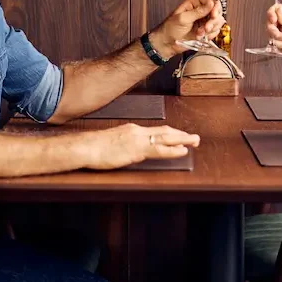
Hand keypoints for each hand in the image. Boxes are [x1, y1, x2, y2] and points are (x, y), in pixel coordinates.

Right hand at [86, 124, 200, 169]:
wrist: (86, 147)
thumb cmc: (94, 147)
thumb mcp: (113, 142)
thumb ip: (126, 144)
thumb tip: (132, 150)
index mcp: (132, 130)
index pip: (156, 130)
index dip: (171, 132)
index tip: (181, 135)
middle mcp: (138, 132)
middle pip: (165, 131)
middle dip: (181, 134)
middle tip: (195, 138)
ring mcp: (138, 140)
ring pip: (166, 138)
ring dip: (182, 140)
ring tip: (194, 142)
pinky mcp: (136, 150)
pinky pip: (159, 150)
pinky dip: (172, 150)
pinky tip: (182, 151)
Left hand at [150, 0, 223, 57]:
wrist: (167, 43)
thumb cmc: (170, 29)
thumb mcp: (183, 18)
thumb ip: (198, 11)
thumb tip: (210, 3)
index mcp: (194, 3)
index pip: (211, 0)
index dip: (215, 8)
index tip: (213, 15)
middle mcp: (200, 10)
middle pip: (216, 11)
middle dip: (212, 21)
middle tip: (206, 27)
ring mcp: (203, 20)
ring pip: (217, 22)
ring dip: (210, 29)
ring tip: (200, 33)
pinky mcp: (205, 30)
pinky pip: (214, 31)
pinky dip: (209, 35)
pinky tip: (201, 36)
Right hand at [266, 4, 281, 61]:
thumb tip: (277, 10)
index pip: (277, 8)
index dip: (272, 13)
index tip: (273, 20)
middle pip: (270, 20)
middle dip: (273, 28)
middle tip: (277, 33)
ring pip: (271, 31)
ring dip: (278, 37)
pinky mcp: (281, 41)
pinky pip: (274, 41)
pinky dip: (279, 44)